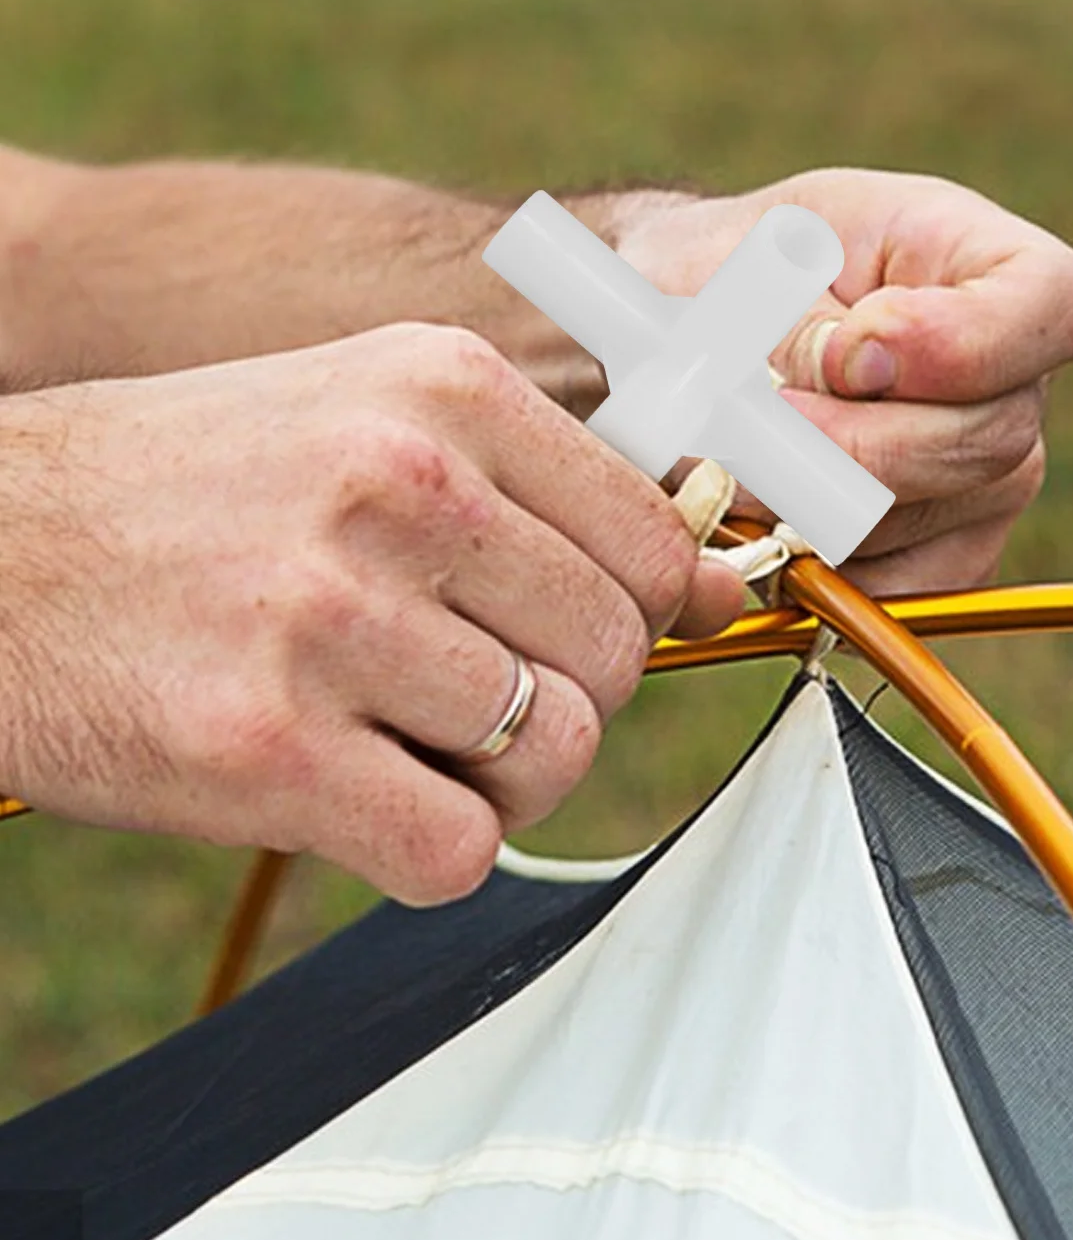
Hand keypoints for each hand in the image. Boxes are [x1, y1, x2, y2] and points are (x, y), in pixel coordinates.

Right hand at [0, 325, 743, 902]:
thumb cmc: (191, 492)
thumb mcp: (368, 418)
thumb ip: (543, 489)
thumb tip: (715, 582)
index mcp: (444, 389)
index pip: (654, 539)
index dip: (632, 612)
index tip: (564, 634)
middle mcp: (402, 484)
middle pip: (614, 653)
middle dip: (562, 698)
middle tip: (465, 696)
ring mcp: (331, 616)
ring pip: (555, 754)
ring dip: (498, 778)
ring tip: (404, 743)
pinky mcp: (264, 749)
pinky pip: (458, 849)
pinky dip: (431, 849)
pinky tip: (360, 800)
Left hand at [612, 169, 1072, 592]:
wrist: (692, 335)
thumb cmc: (730, 277)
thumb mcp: (750, 268)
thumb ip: (798, 322)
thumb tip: (837, 390)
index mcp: (992, 266)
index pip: (1059, 305)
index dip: (958, 345)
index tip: (848, 352)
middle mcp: (1015, 384)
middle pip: (990, 441)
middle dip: (852, 447)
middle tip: (745, 428)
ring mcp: (990, 484)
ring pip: (924, 522)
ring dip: (803, 504)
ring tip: (721, 460)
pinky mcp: (941, 561)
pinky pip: (888, 590)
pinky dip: (806, 565)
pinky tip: (748, 514)